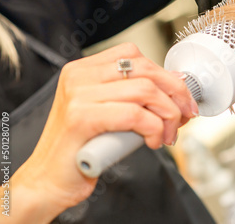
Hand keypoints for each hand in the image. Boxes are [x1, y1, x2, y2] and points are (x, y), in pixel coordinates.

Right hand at [0, 43, 197, 221]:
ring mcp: (78, 95)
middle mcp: (78, 76)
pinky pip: (134, 114)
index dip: (165, 74)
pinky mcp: (81, 118)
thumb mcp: (113, 113)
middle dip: (176, 93)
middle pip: (145, 69)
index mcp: (84, 69)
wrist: (48, 180)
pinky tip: (152, 142)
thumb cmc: (82, 148)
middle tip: (185, 115)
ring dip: (168, 115)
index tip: (182, 97)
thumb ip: (138, 96)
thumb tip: (177, 82)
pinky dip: (154, 128)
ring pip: (145, 90)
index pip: (134, 54)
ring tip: (167, 134)